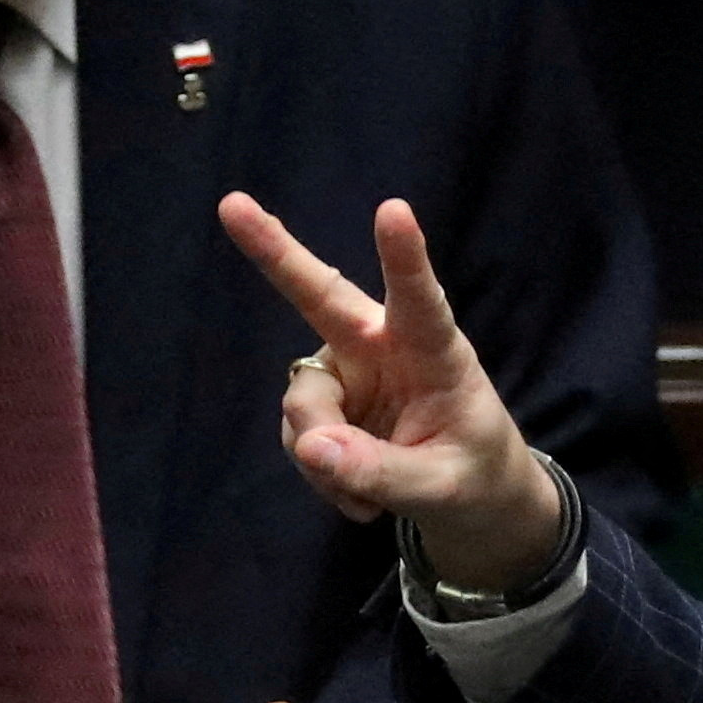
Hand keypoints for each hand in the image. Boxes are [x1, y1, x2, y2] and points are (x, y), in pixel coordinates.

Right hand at [218, 192, 561, 594]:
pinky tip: (355, 493)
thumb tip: (311, 449)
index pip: (420, 302)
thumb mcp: (440, 489)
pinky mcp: (322, 403)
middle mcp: (382, 348)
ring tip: (366, 496)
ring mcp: (345, 373)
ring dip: (322, 459)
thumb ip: (380, 471)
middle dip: (275, 252)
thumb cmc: (472, 475)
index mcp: (435, 353)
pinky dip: (320, 474)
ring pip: (303, 403)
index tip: (392, 210)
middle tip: (230, 204)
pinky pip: (298, 437)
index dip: (405, 258)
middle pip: (322, 296)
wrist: (466, 498)